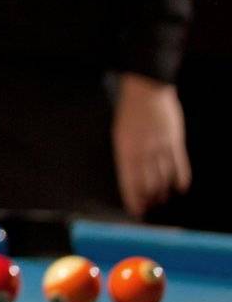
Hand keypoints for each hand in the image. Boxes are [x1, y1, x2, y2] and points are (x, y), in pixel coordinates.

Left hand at [112, 74, 191, 217]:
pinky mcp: (176, 141)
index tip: (135, 211)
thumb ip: (127, 156)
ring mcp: (161, 146)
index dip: (133, 198)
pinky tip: (180, 187)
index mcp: (126, 150)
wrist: (146, 91)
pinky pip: (180, 165)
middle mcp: (144, 151)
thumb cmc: (129, 113)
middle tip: (148, 207)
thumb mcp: (120, 135)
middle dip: (148, 198)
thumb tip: (130, 178)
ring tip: (161, 199)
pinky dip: (181, 178)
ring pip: (164, 177)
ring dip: (163, 191)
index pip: (130, 182)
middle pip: (148, 183)